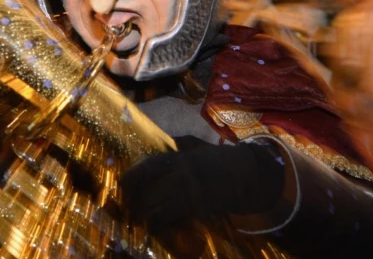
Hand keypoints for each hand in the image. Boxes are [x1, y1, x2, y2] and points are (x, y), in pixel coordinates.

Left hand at [119, 136, 284, 233]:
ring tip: (141, 220)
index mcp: (181, 159)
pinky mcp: (199, 210)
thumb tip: (157, 144)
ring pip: (158, 209)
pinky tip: (158, 227)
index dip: (132, 176)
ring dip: (147, 217)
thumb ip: (178, 145)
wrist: (249, 177)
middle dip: (135, 203)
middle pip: (149, 191)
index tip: (122, 184)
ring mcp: (191, 195)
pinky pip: (174, 221)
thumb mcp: (198, 147)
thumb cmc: (222, 160)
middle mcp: (183, 176)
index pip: (150, 166)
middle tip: (128, 209)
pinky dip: (162, 225)